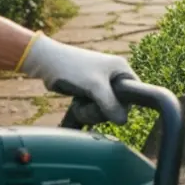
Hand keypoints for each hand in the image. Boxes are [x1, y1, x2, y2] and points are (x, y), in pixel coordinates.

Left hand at [20, 34, 134, 124]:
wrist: (47, 63)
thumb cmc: (72, 68)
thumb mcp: (94, 86)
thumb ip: (110, 104)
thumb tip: (123, 121)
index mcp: (122, 69)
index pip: (137, 92)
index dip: (126, 104)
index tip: (111, 108)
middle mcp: (115, 76)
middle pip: (120, 105)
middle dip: (103, 111)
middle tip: (91, 106)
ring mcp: (102, 85)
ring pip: (106, 109)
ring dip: (92, 112)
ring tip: (81, 104)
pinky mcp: (91, 92)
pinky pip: (96, 108)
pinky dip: (87, 110)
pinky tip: (77, 104)